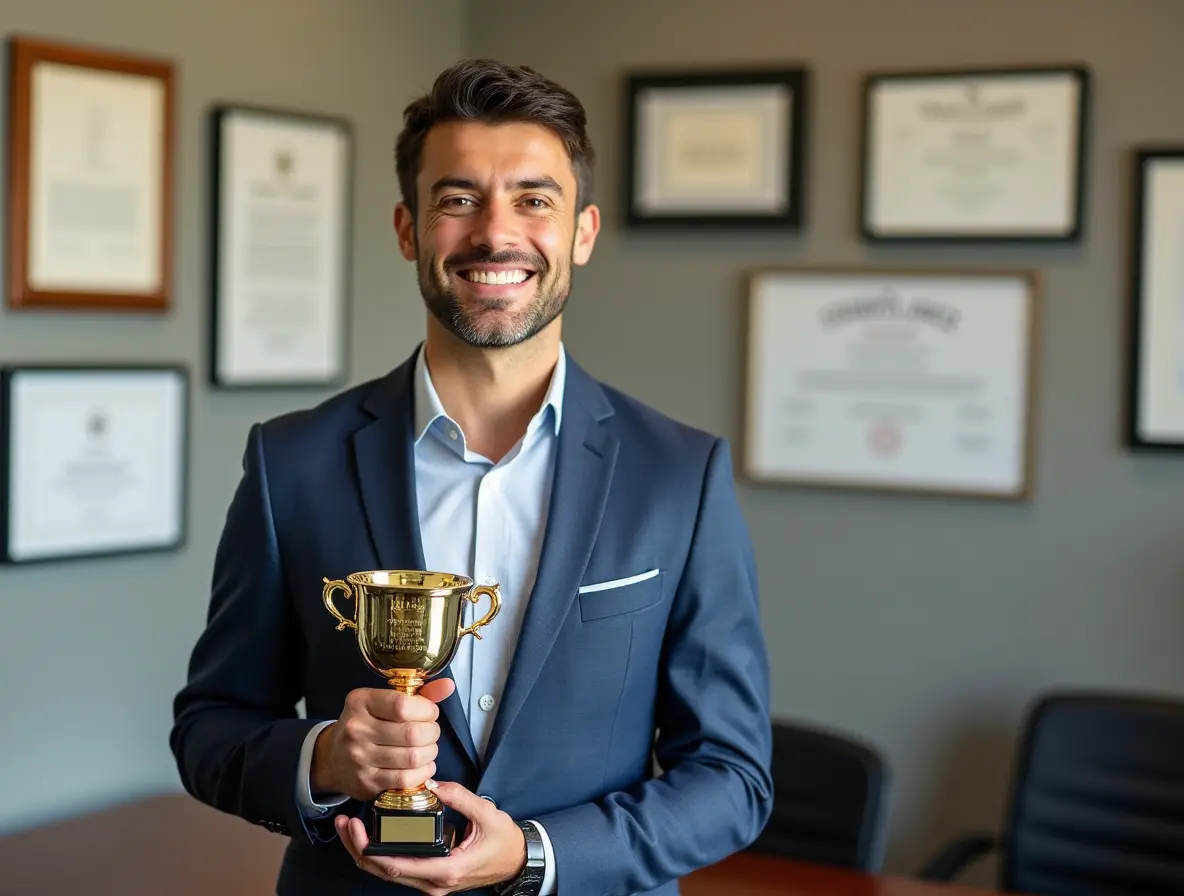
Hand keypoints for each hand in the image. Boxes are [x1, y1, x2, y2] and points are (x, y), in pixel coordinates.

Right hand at [311, 678, 453, 800]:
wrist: (332, 758)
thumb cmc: (366, 724)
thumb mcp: (384, 701)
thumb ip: (419, 693)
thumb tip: (448, 686)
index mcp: (361, 702)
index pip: (403, 705)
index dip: (426, 710)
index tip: (430, 713)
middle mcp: (356, 729)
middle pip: (412, 734)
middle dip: (432, 733)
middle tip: (431, 732)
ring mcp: (359, 758)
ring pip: (412, 758)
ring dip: (430, 753)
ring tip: (427, 748)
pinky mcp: (366, 782)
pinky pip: (406, 779)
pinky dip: (423, 772)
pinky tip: (422, 765)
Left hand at [335, 779, 526, 894]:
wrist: (517, 862)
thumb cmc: (504, 843)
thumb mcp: (485, 814)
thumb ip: (460, 797)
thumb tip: (433, 783)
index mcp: (445, 869)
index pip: (397, 865)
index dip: (370, 848)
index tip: (356, 829)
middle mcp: (433, 882)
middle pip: (384, 872)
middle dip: (358, 849)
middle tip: (344, 824)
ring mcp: (430, 883)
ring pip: (387, 874)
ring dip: (365, 852)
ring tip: (349, 828)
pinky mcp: (429, 878)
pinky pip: (397, 870)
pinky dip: (380, 854)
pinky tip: (370, 836)